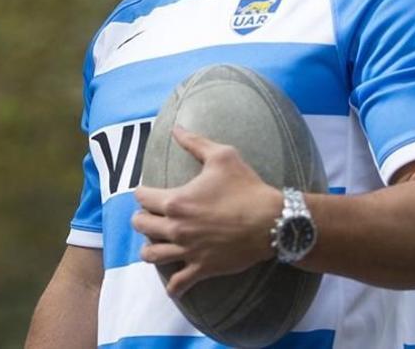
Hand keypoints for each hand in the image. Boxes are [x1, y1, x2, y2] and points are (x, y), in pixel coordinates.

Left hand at [131, 127, 282, 296]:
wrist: (274, 221)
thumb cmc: (247, 187)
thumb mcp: (222, 155)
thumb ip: (195, 142)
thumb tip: (176, 128)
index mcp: (176, 201)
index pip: (141, 197)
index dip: (142, 193)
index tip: (148, 192)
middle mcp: (176, 228)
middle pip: (140, 225)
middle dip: (142, 219)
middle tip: (151, 216)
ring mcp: (188, 250)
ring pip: (151, 255)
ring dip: (150, 248)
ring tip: (156, 243)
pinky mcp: (202, 268)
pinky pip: (178, 284)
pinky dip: (173, 286)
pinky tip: (173, 285)